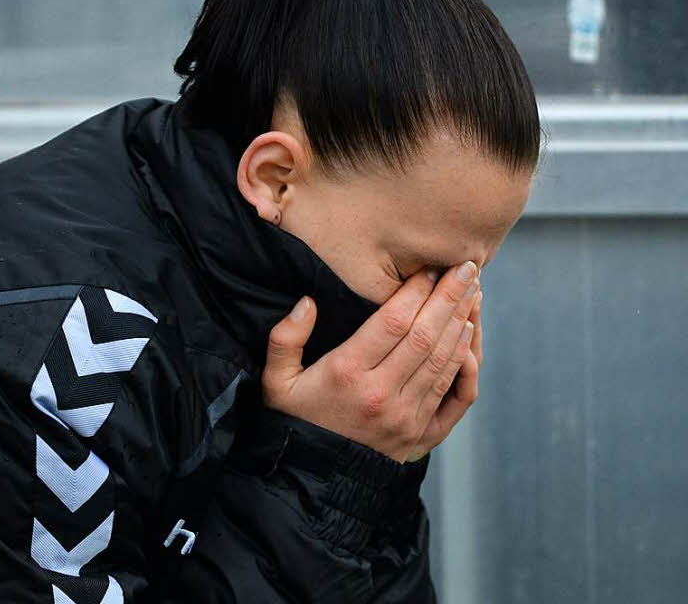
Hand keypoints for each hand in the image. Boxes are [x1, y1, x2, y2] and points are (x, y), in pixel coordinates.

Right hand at [262, 263, 480, 462]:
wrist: (310, 480)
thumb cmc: (293, 421)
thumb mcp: (274, 380)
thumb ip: (284, 339)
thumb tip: (307, 302)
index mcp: (346, 374)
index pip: (392, 322)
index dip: (415, 291)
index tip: (429, 267)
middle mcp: (382, 395)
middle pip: (427, 336)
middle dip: (450, 297)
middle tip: (468, 268)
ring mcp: (406, 417)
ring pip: (445, 361)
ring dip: (463, 322)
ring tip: (474, 292)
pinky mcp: (421, 435)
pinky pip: (455, 395)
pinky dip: (466, 363)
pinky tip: (469, 337)